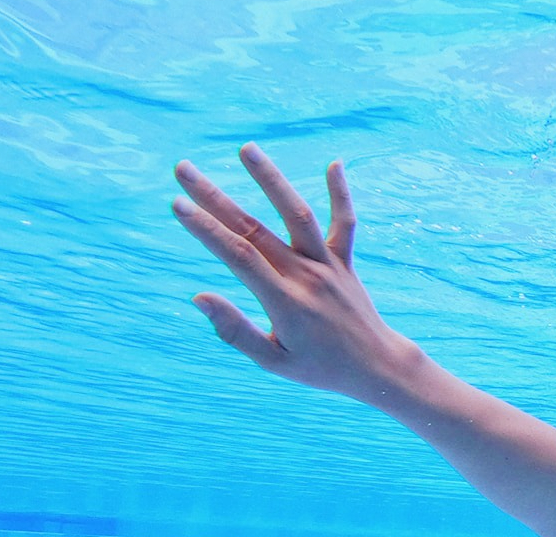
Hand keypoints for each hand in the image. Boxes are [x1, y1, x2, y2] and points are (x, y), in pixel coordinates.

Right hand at [172, 143, 420, 400]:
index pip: (239, 257)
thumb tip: (199, 296)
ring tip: (246, 148)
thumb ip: (235, 331)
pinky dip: (340, 194)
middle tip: (183, 168)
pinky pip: (345, 224)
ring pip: (298, 215)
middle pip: (255, 229)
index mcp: (284, 302)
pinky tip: (334, 163)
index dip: (206, 230)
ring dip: (272, 180)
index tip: (177, 204)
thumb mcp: (273, 362)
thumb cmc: (320, 368)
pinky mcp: (345, 262)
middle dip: (215, 197)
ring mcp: (328, 265)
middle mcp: (306, 276)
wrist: (378, 367)